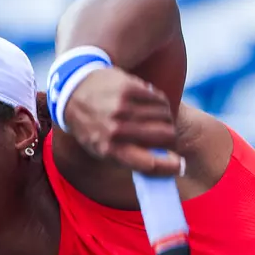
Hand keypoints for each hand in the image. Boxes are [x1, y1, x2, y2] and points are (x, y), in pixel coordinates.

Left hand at [62, 67, 183, 175]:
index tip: (180, 165)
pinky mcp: (129, 88)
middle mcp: (116, 129)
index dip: (169, 166)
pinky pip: (160, 100)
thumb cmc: (94, 128)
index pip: (148, 163)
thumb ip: (133, 158)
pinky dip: (161, 104)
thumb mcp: (103, 151)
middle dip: (170, 139)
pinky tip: (153, 106)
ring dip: (166, 120)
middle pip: (164, 136)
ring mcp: (123, 107)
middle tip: (167, 138)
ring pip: (165, 116)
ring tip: (158, 120)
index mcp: (110, 151)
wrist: (74, 92)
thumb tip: (170, 163)